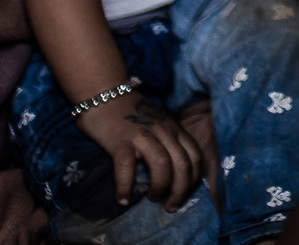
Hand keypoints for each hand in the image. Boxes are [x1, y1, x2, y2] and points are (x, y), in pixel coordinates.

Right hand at [77, 91, 209, 211]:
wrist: (103, 92)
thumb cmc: (130, 111)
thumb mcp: (158, 121)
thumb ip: (168, 139)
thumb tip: (175, 170)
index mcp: (174, 127)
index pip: (195, 157)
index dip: (194, 180)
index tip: (184, 194)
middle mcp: (163, 130)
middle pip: (183, 165)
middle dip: (180, 191)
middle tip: (170, 206)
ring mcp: (142, 134)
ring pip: (162, 166)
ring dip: (159, 188)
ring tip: (152, 198)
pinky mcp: (120, 141)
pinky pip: (126, 169)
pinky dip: (125, 187)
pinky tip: (122, 199)